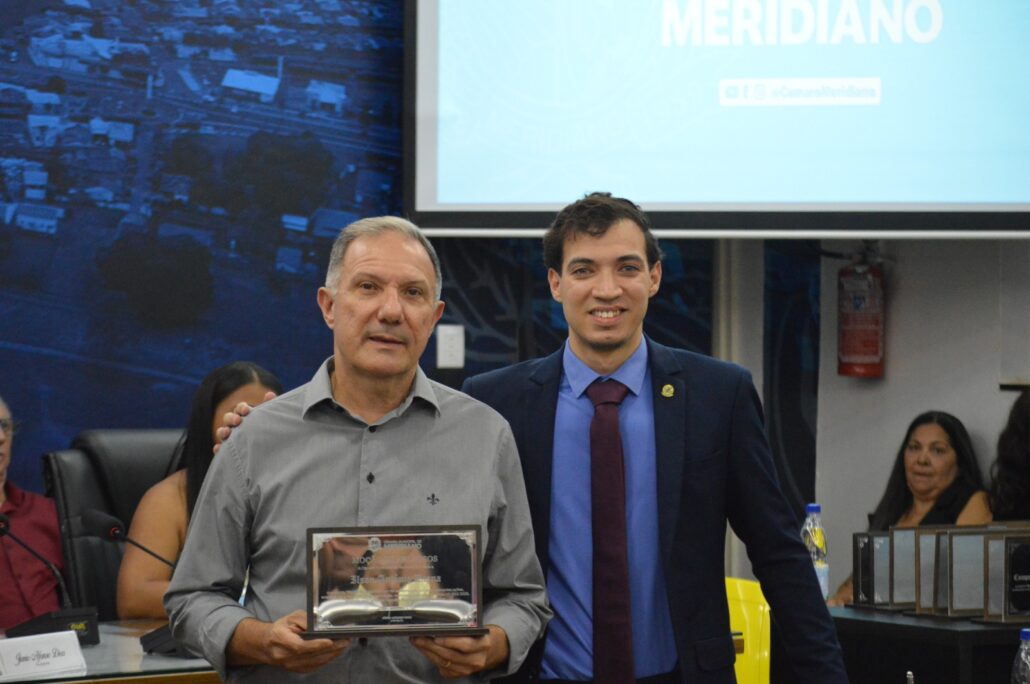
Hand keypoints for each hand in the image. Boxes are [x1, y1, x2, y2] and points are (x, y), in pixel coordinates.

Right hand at [213, 391, 275, 453]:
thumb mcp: (269, 418)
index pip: (240, 408)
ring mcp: (230, 437)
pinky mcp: (228, 451)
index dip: (241, 408)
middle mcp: (235, 425)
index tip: (247, 410)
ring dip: (222, 431)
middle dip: (231, 418)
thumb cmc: (269, 429)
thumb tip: (270, 394)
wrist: (271, 449)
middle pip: (228, 418)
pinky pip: (220, 450)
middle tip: (238, 420)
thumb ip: (269, 407)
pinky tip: (218, 448)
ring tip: (227, 432)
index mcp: (245, 415)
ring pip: (222, 432)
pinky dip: (218, 449)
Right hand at [228, 610, 348, 672]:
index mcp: (280, 639)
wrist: (266, 645)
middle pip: (310, 656)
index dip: (315, 645)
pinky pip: (314, 666)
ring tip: (343, 646)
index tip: (330, 641)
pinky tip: (335, 653)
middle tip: (345, 641)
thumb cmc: (281, 628)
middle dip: (330, 649)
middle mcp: (283, 655)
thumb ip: (305, 620)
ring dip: (331, 655)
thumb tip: (320, 624)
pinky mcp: (296, 670)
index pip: (299, 646)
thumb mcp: (291, 617)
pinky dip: (326, 660)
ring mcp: (289, 666)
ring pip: (314, 663)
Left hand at [410, 625, 507, 678]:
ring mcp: (468, 670)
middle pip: (451, 655)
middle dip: (431, 646)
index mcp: (483, 645)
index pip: (465, 645)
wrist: (493, 651)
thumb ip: (465, 627)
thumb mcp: (478, 629)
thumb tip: (441, 621)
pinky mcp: (461, 675)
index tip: (436, 636)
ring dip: (428, 652)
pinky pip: (444, 669)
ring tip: (417, 642)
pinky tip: (425, 650)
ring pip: (444, 663)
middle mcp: (476, 660)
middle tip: (418, 637)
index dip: (450, 641)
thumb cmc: (481, 635)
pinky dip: (433, 659)